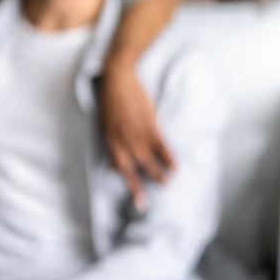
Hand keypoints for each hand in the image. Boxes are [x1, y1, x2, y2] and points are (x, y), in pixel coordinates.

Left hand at [100, 61, 175, 211]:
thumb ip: (111, 146)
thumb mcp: (105, 125)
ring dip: (158, 171)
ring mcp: (135, 129)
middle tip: (150, 201)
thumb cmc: (110, 102)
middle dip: (143, 183)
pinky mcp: (148, 120)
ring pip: (148, 156)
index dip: (129, 185)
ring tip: (167, 182)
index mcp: (109, 139)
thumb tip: (110, 169)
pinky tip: (175, 166)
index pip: (120, 167)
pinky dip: (167, 155)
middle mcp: (122, 137)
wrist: (117, 77)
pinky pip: (160, 142)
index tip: (138, 202)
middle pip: (134, 165)